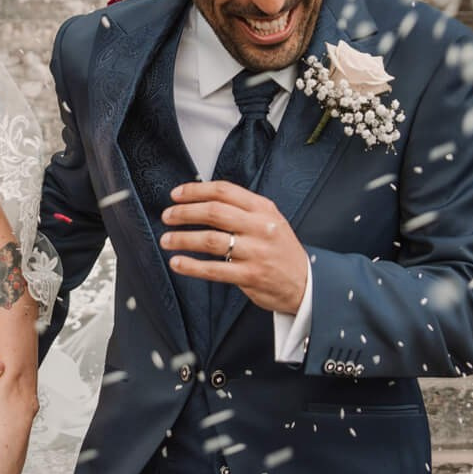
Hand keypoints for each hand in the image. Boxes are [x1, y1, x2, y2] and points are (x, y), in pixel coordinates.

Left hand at [160, 180, 310, 314]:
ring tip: (166, 240)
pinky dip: (191, 266)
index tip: (176, 195)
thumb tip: (202, 200)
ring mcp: (256, 252)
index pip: (224, 191)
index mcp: (263, 209)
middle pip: (214, 212)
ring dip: (183, 239)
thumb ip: (242, 209)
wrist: (306, 282)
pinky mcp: (251, 275)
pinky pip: (214, 269)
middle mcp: (260, 227)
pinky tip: (178, 263)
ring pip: (211, 240)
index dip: (195, 191)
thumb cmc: (280, 250)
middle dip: (184, 213)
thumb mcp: (269, 220)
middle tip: (167, 216)